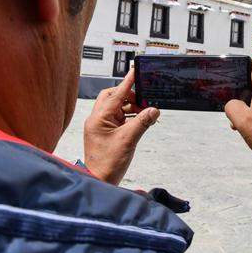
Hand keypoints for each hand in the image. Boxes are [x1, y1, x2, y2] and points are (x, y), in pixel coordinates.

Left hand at [83, 69, 158, 185]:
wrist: (99, 181)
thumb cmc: (107, 164)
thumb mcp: (128, 140)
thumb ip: (142, 122)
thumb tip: (154, 110)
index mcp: (99, 118)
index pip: (116, 94)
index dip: (128, 82)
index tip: (135, 71)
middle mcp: (97, 119)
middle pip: (113, 97)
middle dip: (129, 96)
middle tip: (144, 100)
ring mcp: (101, 126)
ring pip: (117, 108)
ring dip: (132, 108)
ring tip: (146, 113)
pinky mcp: (106, 132)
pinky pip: (119, 118)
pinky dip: (130, 117)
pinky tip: (141, 121)